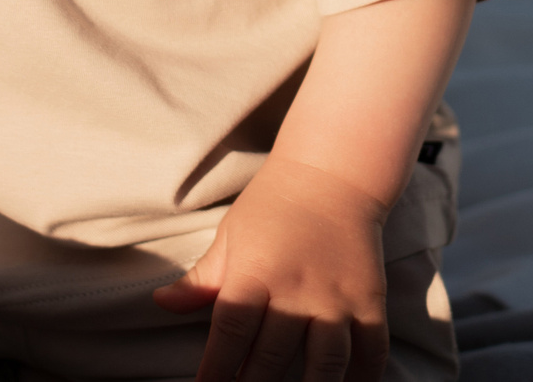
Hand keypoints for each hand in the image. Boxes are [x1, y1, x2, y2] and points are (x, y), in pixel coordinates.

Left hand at [152, 155, 391, 381]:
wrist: (334, 172)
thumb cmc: (273, 205)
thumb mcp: (230, 236)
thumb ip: (201, 279)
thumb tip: (161, 303)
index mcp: (256, 273)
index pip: (231, 333)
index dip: (216, 371)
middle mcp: (298, 290)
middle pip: (272, 359)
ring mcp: (337, 297)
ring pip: (325, 364)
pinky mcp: (370, 299)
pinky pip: (371, 349)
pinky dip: (362, 377)